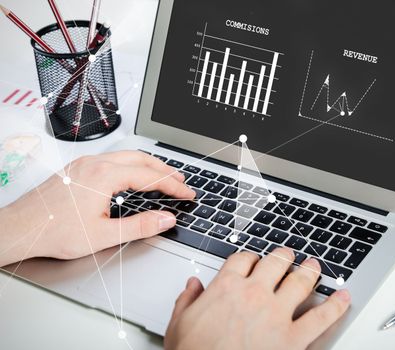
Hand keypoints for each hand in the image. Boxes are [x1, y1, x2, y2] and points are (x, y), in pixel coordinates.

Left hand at [0, 151, 194, 265]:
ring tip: (163, 175)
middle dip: (165, 169)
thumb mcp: (104, 235)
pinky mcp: (77, 168)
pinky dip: (131, 164)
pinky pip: (112, 159)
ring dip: (148, 164)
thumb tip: (166, 219)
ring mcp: (84, 164)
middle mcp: (95, 164)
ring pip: (126, 155)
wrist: (21, 228)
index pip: (150, 177)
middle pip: (141, 158)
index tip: (187, 193)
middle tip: (181, 181)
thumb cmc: (55, 232)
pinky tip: (133, 175)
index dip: (173, 186)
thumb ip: (140, 226)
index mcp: (104, 177)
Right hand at [165, 248, 349, 349]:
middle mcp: (253, 295)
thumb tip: (192, 285)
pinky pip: (321, 318)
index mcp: (225, 289)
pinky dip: (336, 306)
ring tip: (315, 266)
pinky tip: (344, 298)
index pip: (243, 259)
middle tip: (289, 255)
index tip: (253, 260)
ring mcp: (276, 315)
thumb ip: (187, 301)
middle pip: (275, 263)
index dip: (250, 256)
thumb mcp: (178, 326)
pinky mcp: (293, 339)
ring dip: (310, 271)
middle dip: (284, 256)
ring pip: (300, 282)